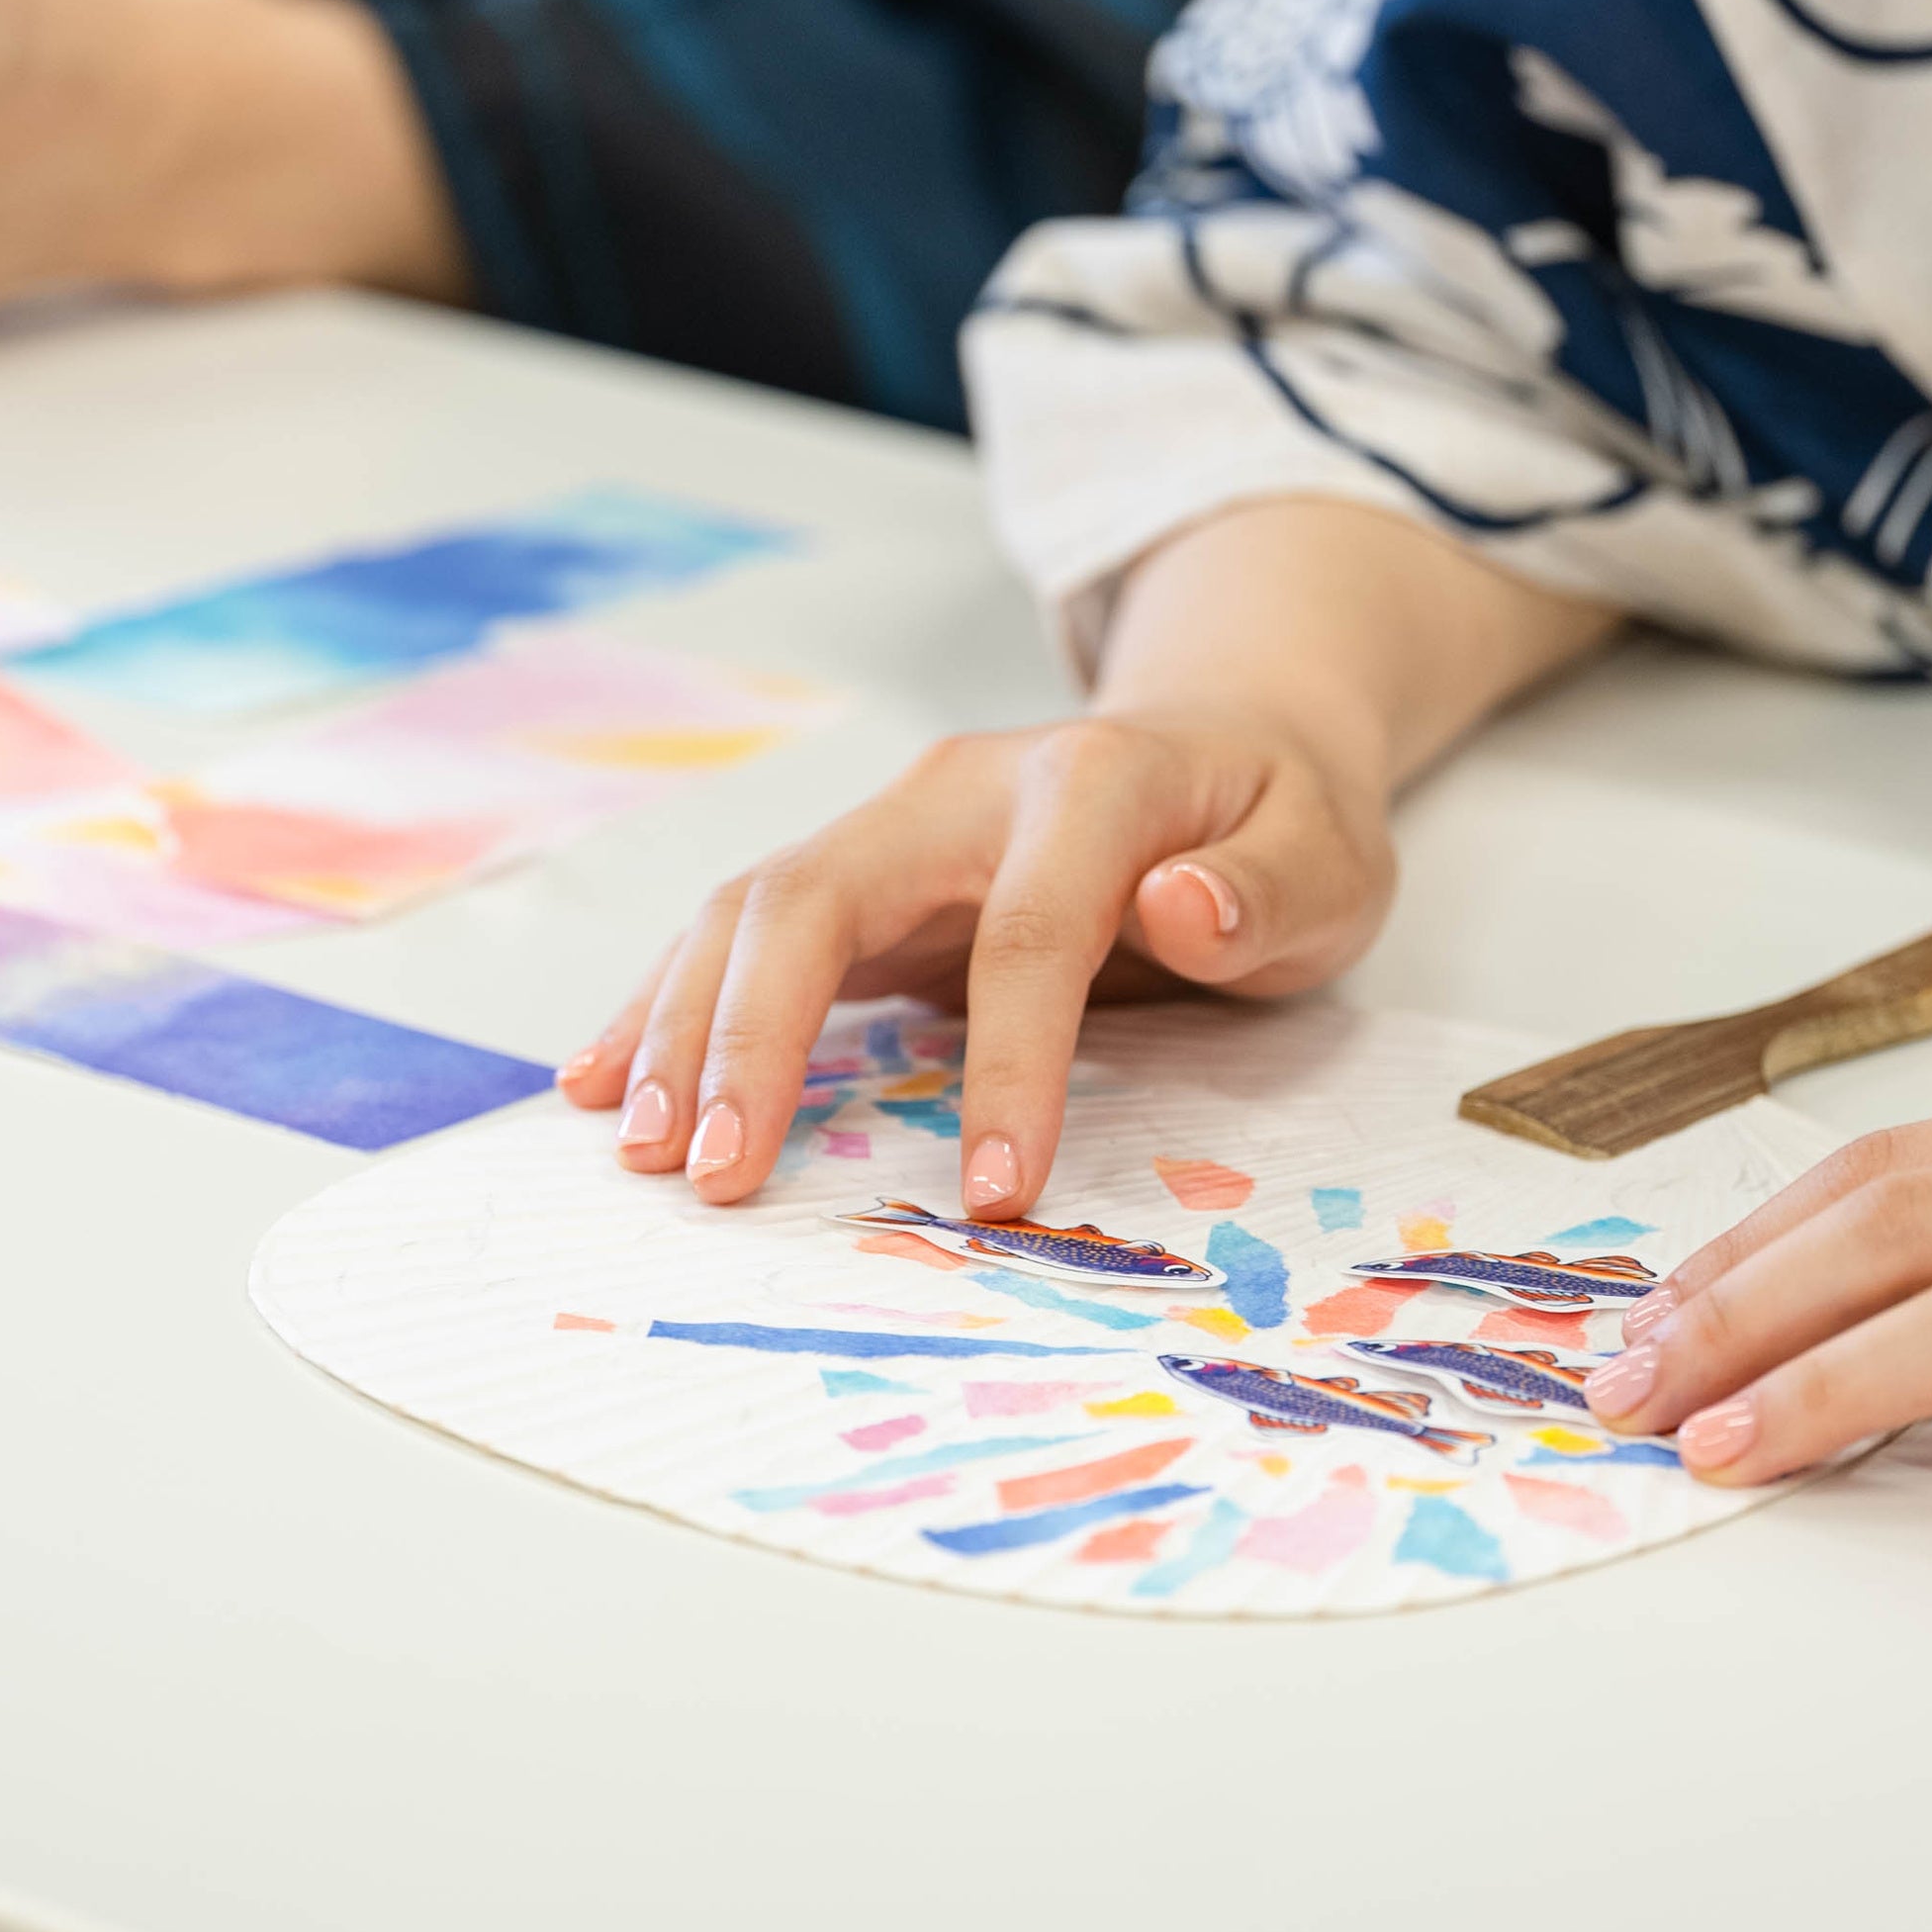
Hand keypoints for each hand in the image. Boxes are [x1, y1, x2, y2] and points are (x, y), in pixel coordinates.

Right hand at [559, 705, 1401, 1210]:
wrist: (1227, 741)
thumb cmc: (1279, 823)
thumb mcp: (1330, 855)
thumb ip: (1268, 887)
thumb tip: (1181, 907)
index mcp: (1087, 784)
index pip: (1029, 928)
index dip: (1009, 1060)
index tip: (993, 1190)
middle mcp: (959, 792)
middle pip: (818, 893)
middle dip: (754, 1033)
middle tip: (717, 1174)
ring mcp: (894, 829)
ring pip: (752, 910)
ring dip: (683, 1028)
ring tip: (638, 1149)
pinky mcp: (860, 879)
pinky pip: (742, 935)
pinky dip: (666, 1007)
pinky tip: (600, 1080)